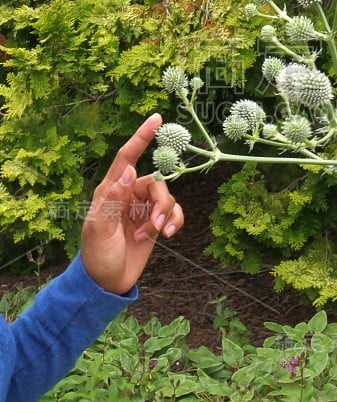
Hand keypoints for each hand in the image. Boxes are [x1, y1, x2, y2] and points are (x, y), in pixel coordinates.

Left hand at [80, 113, 183, 294]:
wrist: (106, 283)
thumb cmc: (97, 255)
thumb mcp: (100, 229)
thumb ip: (114, 200)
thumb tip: (128, 171)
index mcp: (111, 191)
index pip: (126, 158)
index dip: (141, 137)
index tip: (156, 118)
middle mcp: (128, 195)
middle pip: (156, 183)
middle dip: (160, 204)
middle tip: (154, 227)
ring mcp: (142, 208)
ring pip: (167, 197)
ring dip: (165, 216)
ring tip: (154, 235)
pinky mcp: (154, 222)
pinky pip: (174, 212)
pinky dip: (174, 222)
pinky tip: (166, 236)